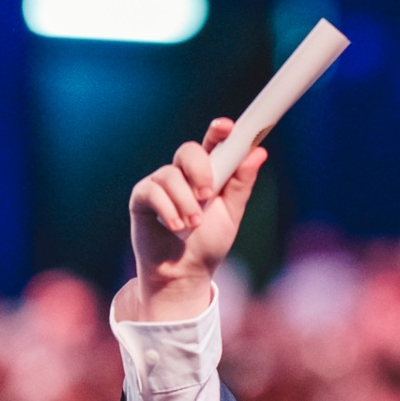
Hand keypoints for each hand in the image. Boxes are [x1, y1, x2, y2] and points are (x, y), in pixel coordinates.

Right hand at [126, 118, 267, 321]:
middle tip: (208, 193)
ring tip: (193, 225)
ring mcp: (160, 184)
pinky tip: (176, 227)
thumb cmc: (208, 243)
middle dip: (200, 169)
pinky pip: (153, 191)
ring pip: (170, 175)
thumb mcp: (231, 214)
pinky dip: (168, 209)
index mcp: (208, 173)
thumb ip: (241, 184)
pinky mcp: (142, 198)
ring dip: (186, 202)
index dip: (219, 131)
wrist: (184, 273)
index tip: (227, 127)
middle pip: (188, 151)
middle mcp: (182, 173)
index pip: (213, 143)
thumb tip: (258, 152)